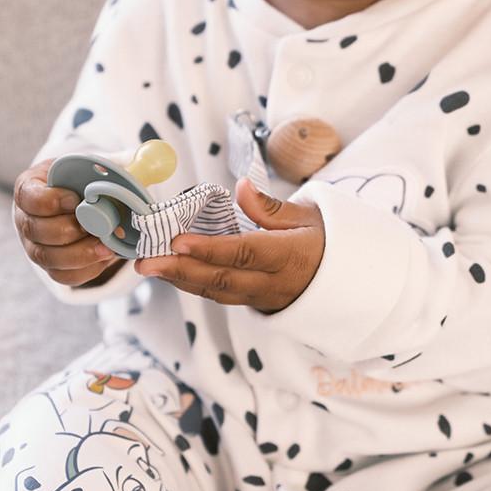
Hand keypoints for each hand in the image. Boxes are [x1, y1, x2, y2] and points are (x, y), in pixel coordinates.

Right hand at [13, 158, 121, 286]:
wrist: (85, 204)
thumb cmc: (83, 181)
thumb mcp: (90, 167)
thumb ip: (108, 167)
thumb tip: (137, 168)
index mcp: (29, 189)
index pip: (28, 197)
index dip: (50, 200)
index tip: (75, 198)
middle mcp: (25, 220)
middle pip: (36, 231)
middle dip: (67, 230)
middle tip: (95, 226)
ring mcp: (34, 246)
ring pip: (47, 258)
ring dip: (79, 254)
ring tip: (105, 247)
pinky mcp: (50, 266)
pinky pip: (62, 275)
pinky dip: (85, 270)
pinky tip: (103, 258)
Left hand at [135, 176, 323, 312]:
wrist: (344, 279)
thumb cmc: (323, 239)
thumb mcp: (308, 215)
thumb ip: (270, 207)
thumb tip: (241, 188)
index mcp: (289, 256)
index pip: (244, 253)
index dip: (210, 249)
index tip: (179, 241)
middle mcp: (272, 282)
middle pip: (221, 279)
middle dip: (180, 270)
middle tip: (145, 261)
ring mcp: (261, 297)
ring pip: (216, 291)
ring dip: (180, 280)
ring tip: (149, 266)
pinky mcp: (252, 303)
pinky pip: (219, 295)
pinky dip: (192, 284)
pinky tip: (170, 272)